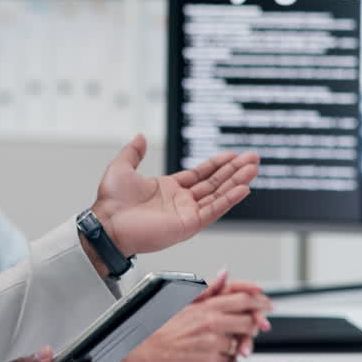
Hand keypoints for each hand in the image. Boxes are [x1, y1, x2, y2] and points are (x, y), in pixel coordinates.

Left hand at [90, 134, 258, 256]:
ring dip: (237, 181)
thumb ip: (134, 152)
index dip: (217, 164)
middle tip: (253, 159)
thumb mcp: (121, 168)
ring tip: (254, 169)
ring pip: (218, 195)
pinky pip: (213, 210)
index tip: (234, 155)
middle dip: (235, 170)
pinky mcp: (188, 224)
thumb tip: (141, 136)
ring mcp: (186, 213)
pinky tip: (243, 188)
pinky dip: (229, 199)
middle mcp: (180, 201)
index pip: (200, 175)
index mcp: (168, 189)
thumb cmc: (111, 202)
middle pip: (214, 183)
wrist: (107, 223)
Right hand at [117, 270, 271, 361]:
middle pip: (250, 322)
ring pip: (240, 343)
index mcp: (207, 306)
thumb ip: (208, 288)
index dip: (260, 301)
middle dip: (256, 324)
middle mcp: (212, 324)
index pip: (244, 299)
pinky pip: (229, 360)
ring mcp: (213, 344)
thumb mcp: (182, 298)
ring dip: (239, 342)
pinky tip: (214, 353)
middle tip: (256, 325)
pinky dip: (227, 358)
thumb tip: (225, 275)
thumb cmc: (158, 324)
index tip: (267, 303)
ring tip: (226, 341)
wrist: (142, 348)